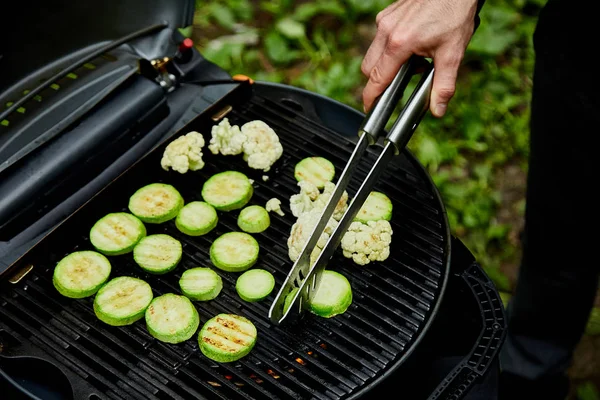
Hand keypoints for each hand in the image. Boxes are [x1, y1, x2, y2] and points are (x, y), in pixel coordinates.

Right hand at [361, 0, 478, 116]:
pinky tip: (413, 45)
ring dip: (387, 64)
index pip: (376, 79)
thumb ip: (444, 85)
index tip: (370, 108)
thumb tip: (438, 110)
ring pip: (374, 53)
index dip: (370, 97)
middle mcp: (386, 31)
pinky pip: (380, 38)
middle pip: (369, 68)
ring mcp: (385, 21)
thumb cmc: (454, 12)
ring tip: (414, 61)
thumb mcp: (453, 53)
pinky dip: (391, 48)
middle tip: (403, 82)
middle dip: (381, 80)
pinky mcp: (387, 14)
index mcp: (399, 44)